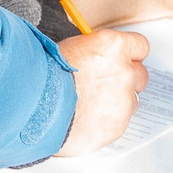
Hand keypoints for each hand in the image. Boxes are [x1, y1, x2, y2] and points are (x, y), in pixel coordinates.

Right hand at [53, 28, 150, 155]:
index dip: (130, 55)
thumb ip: (93, 53)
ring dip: (117, 102)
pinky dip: (107, 122)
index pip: (140, 46)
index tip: (122, 61)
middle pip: (140, 75)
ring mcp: (122, 100)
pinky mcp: (117, 125)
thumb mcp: (68, 49)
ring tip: (91, 106)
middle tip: (103, 86)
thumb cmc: (44, 77)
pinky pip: (120, 122)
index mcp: (112, 46)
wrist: (32, 107)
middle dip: (126, 80)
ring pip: (131, 101)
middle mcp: (123, 71)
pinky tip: (87, 120)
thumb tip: (97, 56)